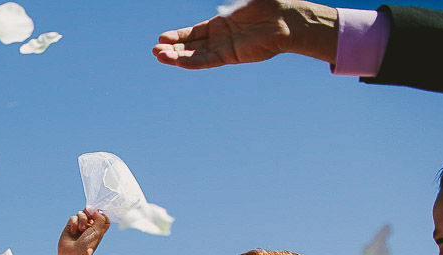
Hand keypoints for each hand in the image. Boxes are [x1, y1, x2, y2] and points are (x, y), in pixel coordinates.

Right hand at [57, 210, 108, 254]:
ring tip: (81, 229)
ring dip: (82, 219)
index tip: (98, 215)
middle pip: (91, 212)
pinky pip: (73, 218)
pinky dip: (74, 223)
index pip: (102, 216)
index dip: (100, 213)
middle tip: (89, 215)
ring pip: (81, 213)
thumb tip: (92, 208)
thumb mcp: (98, 230)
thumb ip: (99, 217)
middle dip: (90, 212)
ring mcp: (79, 227)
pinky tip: (73, 232)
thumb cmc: (87, 246)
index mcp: (98, 229)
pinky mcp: (70, 227)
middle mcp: (89, 227)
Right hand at [154, 0, 338, 69]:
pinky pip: (207, 60)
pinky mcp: (231, 56)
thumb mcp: (239, 0)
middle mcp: (220, 38)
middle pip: (190, 46)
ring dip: (176, 57)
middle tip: (155, 50)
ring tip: (159, 56)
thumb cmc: (267, 4)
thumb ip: (225, 1)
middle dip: (172, 48)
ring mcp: (224, 48)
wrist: (287, 18)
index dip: (177, 36)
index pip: (193, 33)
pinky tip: (178, 61)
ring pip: (195, 55)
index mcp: (220, 25)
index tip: (162, 39)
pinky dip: (191, 61)